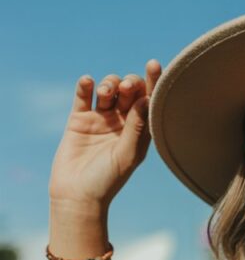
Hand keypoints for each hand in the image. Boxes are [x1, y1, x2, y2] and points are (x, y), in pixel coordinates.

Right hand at [49, 60, 161, 207]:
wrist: (77, 195)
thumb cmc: (107, 181)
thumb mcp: (127, 155)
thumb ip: (137, 127)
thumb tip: (146, 99)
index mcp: (140, 131)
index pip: (149, 101)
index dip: (153, 81)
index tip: (154, 64)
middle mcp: (122, 122)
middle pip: (129, 91)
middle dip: (129, 83)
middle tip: (126, 88)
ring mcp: (100, 119)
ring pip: (108, 89)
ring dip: (109, 84)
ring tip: (105, 91)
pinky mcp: (79, 119)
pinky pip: (83, 96)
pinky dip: (85, 85)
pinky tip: (87, 82)